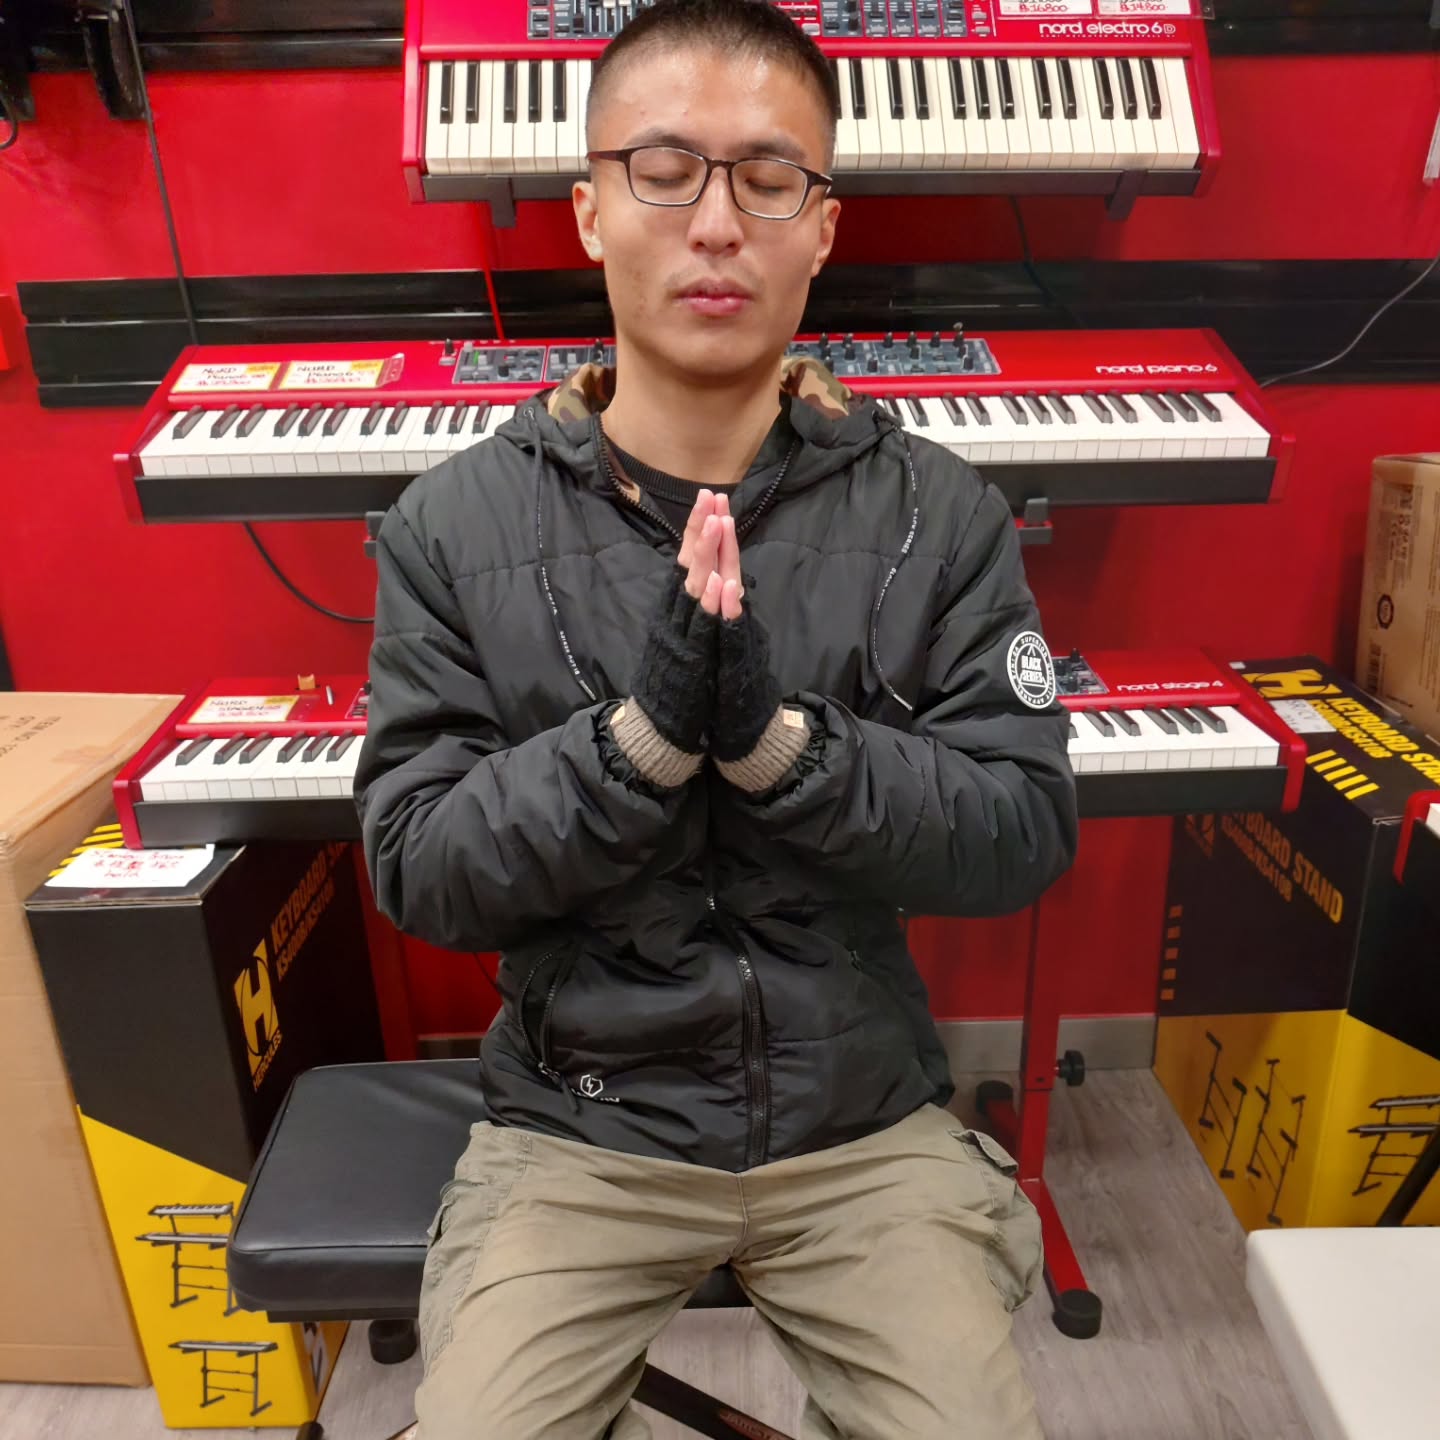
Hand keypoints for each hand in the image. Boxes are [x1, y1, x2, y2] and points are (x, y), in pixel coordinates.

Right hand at [679, 490, 744, 622]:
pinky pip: (719, 613)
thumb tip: (716, 513)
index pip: (694, 544)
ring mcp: (704, 608)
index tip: (708, 494)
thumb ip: (713, 551)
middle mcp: (697, 587)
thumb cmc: (711, 613)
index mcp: (697, 575)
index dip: (699, 520)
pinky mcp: (717, 628)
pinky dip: (720, 599)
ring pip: (703, 580)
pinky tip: (722, 581)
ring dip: (708, 552)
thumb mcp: (713, 580)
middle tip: (711, 504)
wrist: (703, 658)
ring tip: (716, 525)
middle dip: (704, 530)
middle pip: (698, 558)